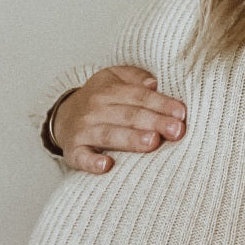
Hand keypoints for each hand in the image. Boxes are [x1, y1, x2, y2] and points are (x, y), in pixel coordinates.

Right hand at [53, 65, 186, 172]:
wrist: (62, 116)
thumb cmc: (100, 99)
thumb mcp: (114, 78)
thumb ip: (135, 77)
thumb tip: (154, 82)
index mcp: (109, 90)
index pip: (139, 96)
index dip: (161, 104)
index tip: (181, 113)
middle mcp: (95, 109)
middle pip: (129, 115)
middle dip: (154, 122)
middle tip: (176, 131)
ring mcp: (83, 131)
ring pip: (110, 134)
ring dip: (131, 139)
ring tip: (153, 142)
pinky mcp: (73, 151)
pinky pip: (82, 158)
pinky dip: (92, 162)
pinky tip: (106, 166)